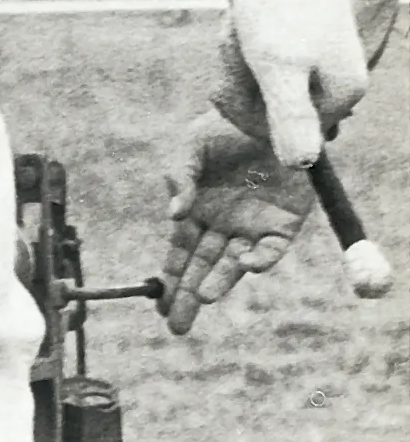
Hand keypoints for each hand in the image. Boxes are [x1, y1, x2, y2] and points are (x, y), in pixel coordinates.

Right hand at [160, 110, 315, 333]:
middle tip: (176, 326)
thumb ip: (178, 176)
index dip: (169, 276)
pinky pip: (270, 251)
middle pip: (201, 267)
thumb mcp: (191, 145)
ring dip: (217, 282)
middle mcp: (222, 225)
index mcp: (197, 209)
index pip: (179, 250)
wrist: (269, 115)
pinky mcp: (282, 227)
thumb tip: (174, 215)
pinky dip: (259, 260)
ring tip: (203, 296)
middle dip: (187, 295)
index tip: (159, 301)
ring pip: (232, 264)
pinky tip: (245, 263)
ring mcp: (252, 228)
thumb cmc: (224, 128)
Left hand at [219, 0, 367, 166]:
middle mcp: (336, 81)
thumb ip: (291, 119)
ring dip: (240, 58)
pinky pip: (264, 57)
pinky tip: (241, 22)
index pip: (290, 136)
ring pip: (265, 81)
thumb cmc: (278, 6)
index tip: (238, 76)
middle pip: (275, 107)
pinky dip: (245, 42)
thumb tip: (301, 166)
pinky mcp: (300, 39)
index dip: (252, 114)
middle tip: (239, 42)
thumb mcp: (279, 67)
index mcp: (341, 94)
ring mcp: (319, 58)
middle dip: (245, 79)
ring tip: (238, 28)